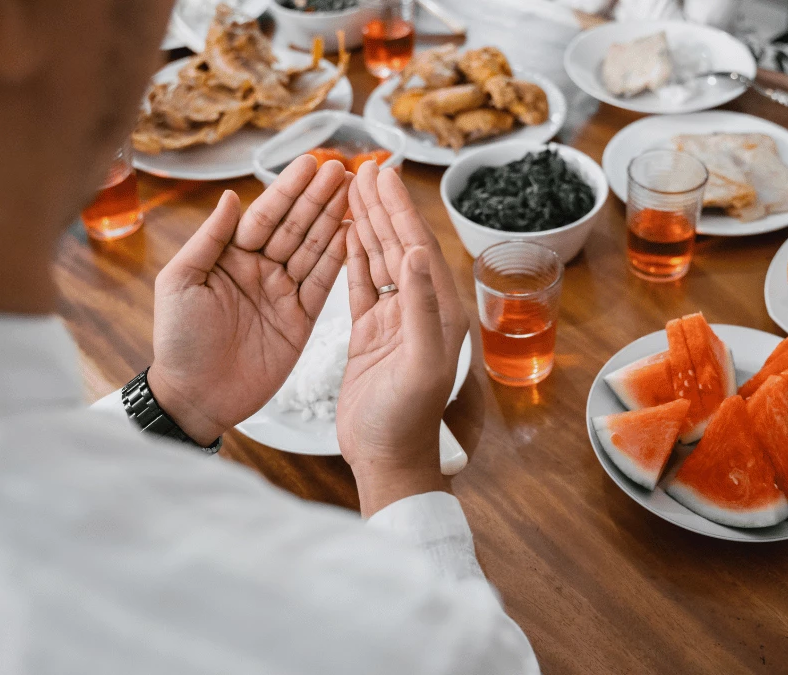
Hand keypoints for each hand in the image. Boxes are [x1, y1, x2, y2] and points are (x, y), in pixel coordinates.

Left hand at [149, 156, 351, 445]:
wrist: (196, 396)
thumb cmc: (178, 341)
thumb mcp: (181, 282)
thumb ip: (209, 238)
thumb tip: (231, 196)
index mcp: (230, 257)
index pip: (265, 215)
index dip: (289, 190)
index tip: (311, 163)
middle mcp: (260, 270)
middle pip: (295, 227)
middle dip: (319, 198)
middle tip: (343, 171)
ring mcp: (283, 294)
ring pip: (314, 250)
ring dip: (335, 221)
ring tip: (356, 194)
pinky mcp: (301, 319)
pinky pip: (324, 284)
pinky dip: (341, 261)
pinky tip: (356, 236)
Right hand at [336, 162, 468, 516]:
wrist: (384, 458)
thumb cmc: (405, 419)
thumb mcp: (419, 363)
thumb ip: (419, 307)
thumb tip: (413, 252)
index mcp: (439, 313)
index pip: (419, 249)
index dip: (401, 210)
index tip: (384, 174)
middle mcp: (420, 310)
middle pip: (400, 246)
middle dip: (385, 206)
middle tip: (367, 167)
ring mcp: (394, 321)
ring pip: (381, 261)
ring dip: (370, 224)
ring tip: (354, 188)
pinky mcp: (370, 334)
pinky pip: (362, 286)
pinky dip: (354, 258)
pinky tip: (347, 233)